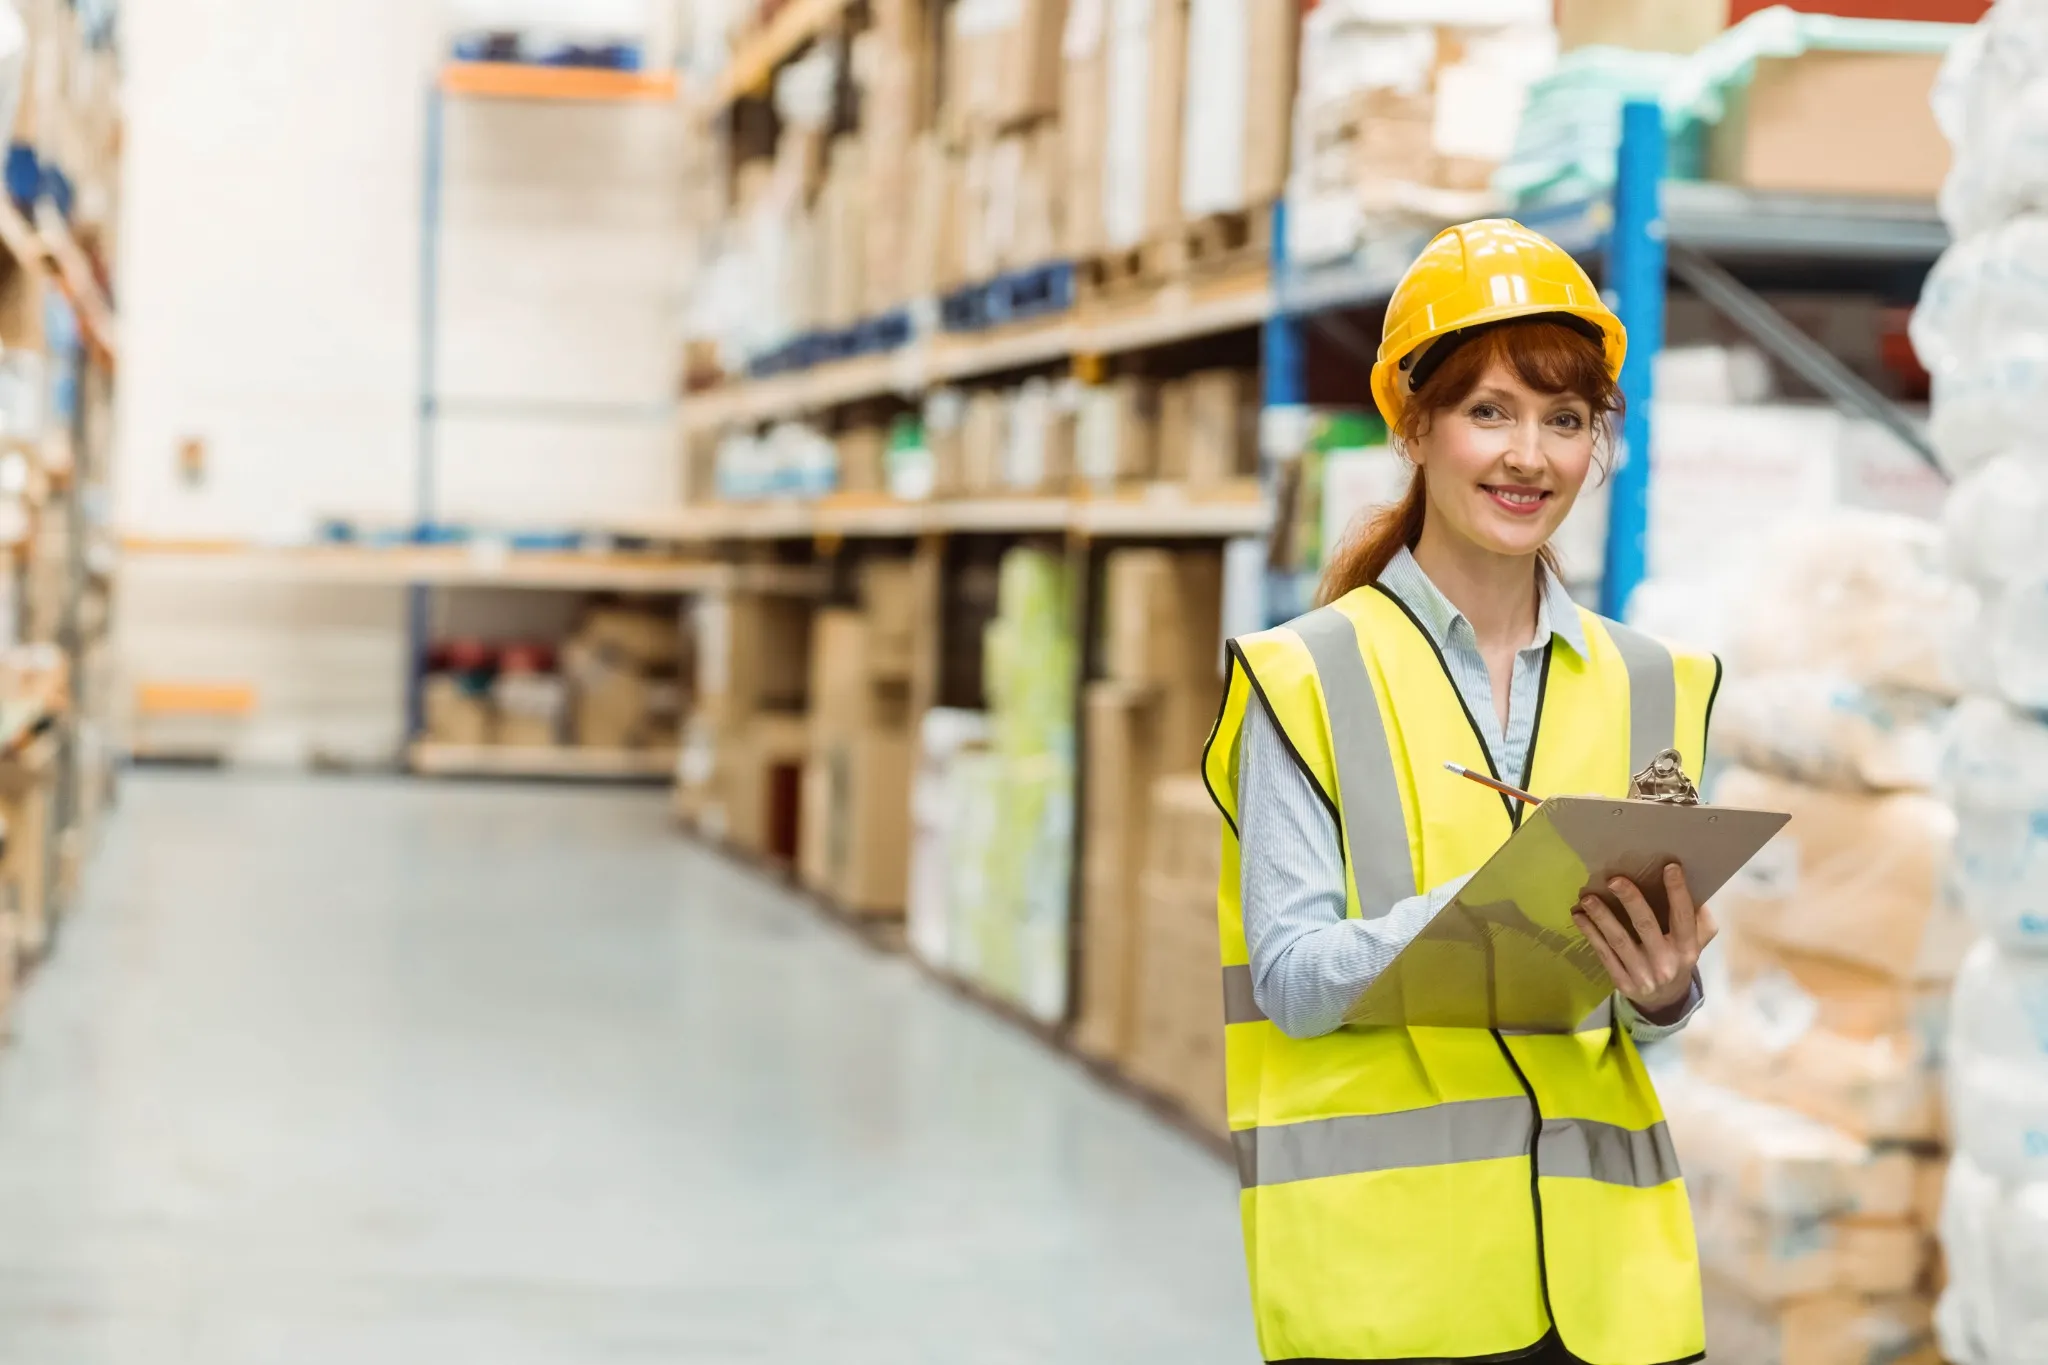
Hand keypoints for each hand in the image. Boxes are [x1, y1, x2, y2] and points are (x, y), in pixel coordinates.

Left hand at [1571, 864, 1717, 1016]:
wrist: (1665, 1000)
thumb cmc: (1678, 959)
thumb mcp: (1697, 943)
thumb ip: (1699, 921)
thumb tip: (1695, 890)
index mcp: (1687, 949)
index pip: (1683, 917)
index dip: (1677, 892)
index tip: (1669, 866)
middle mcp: (1665, 962)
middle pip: (1646, 925)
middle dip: (1630, 900)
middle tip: (1614, 879)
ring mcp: (1642, 974)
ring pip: (1619, 940)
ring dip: (1601, 916)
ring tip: (1587, 897)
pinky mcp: (1622, 982)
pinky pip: (1603, 954)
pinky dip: (1590, 933)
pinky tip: (1579, 916)